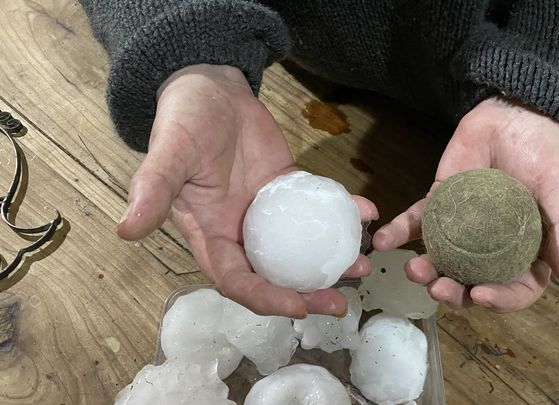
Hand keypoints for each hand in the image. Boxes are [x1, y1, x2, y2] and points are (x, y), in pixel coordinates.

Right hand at [117, 64, 377, 317]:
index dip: (266, 299)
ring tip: (363, 265)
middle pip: (276, 276)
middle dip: (307, 294)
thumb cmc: (184, 121)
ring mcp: (270, 213)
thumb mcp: (167, 154)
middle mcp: (241, 232)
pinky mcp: (290, 189)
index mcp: (210, 235)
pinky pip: (319, 208)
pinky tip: (368, 212)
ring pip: (302, 249)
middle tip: (341, 301)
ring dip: (333, 262)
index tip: (299, 308)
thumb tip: (125, 231)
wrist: (211, 89)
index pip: (237, 281)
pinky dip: (344, 213)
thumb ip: (151, 190)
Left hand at [373, 97, 558, 312]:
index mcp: (527, 253)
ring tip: (413, 270)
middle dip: (452, 291)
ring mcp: (462, 230)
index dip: (499, 300)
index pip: (514, 289)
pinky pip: (417, 223)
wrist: (516, 113)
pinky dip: (399, 232)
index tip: (479, 294)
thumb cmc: (546, 152)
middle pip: (471, 282)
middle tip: (437, 287)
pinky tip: (384, 240)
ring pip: (442, 259)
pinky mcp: (439, 206)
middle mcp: (492, 250)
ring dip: (425, 270)